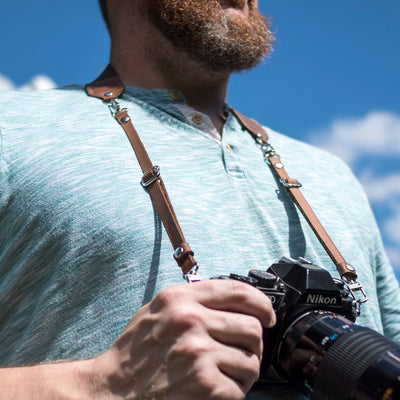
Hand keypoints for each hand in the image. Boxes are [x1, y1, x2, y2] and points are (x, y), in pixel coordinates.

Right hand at [93, 279, 275, 399]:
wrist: (113, 390)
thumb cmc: (137, 350)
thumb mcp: (158, 310)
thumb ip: (193, 298)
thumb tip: (233, 299)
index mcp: (180, 298)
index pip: (238, 291)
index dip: (261, 303)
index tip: (267, 315)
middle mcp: (190, 320)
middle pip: (252, 326)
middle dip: (253, 343)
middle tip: (243, 351)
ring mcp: (198, 352)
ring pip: (252, 359)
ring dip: (245, 370)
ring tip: (226, 372)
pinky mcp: (204, 383)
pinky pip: (240, 388)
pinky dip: (234, 392)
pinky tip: (216, 389)